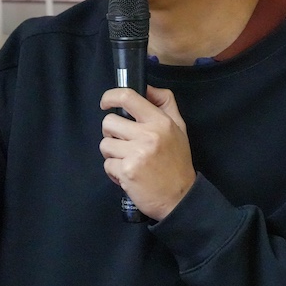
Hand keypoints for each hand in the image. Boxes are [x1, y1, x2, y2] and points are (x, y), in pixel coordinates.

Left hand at [98, 85, 196, 220]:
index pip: (128, 98)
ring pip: (105, 144)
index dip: (111, 96)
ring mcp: (136, 154)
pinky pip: (107, 164)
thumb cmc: (177, 162)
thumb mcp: (179, 127)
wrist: (180, 197)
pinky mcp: (127, 172)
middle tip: (124, 143)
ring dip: (112, 153)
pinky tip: (129, 175)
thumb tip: (147, 88)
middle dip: (112, 133)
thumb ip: (164, 103)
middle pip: (109, 122)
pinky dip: (114, 171)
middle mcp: (148, 135)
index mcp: (160, 121)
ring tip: (128, 160)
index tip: (106, 103)